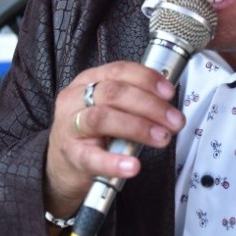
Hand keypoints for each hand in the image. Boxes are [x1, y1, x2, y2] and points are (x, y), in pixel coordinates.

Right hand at [44, 62, 184, 216]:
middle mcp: (76, 98)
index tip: (169, 92)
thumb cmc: (91, 132)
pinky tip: (132, 165)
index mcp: (88, 80)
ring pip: (102, 118)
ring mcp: (70, 126)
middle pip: (114, 93)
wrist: (61, 165)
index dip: (147, 79)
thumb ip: (132, 98)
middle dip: (151, 105)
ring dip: (138, 127)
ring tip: (161, 138)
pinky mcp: (71, 155)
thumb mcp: (107, 106)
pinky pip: (92, 157)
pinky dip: (114, 162)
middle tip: (174, 120)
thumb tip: (168, 101)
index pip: (119, 70)